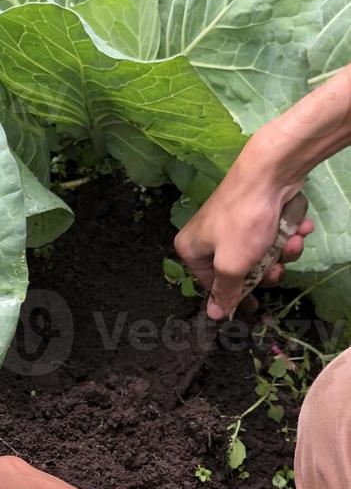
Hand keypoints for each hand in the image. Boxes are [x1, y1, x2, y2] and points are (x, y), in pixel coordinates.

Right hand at [174, 136, 313, 319]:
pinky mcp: (252, 213)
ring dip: (280, 253)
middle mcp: (207, 237)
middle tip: (278, 269)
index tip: (255, 304)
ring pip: (258, 253)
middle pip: (238, 270)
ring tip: (291, 242)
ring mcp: (231, 224)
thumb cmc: (243, 223)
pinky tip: (297, 230)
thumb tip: (214, 315)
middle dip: (265, 271)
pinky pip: (268, 235)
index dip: (236, 295)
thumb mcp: (232, 265)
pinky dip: (285, 235)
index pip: (212, 284)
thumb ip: (225, 292)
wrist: (270, 173)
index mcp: (192, 249)